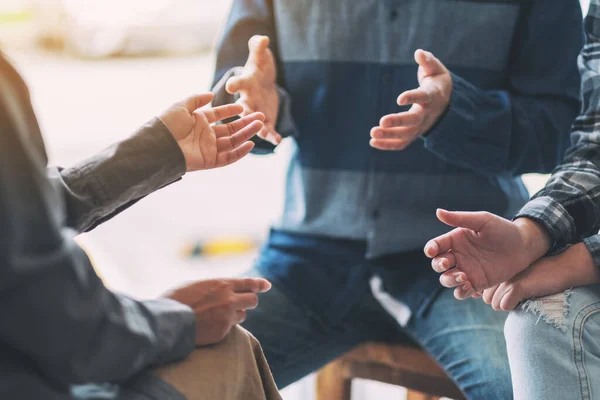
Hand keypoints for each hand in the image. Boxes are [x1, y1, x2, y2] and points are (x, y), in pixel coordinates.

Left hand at [160, 92, 264, 171]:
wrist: (159, 145)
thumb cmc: (167, 125)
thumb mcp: (181, 106)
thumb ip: (197, 99)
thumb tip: (211, 94)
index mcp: (199, 121)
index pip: (219, 115)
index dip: (230, 111)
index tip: (242, 107)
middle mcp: (206, 135)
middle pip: (230, 129)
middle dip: (246, 122)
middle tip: (260, 116)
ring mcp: (209, 148)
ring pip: (233, 141)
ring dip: (247, 134)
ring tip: (260, 126)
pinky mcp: (210, 161)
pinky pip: (229, 157)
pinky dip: (240, 152)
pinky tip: (250, 143)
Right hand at [166, 278, 270, 345]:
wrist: (169, 321)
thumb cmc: (176, 300)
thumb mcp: (196, 284)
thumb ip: (214, 286)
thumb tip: (224, 287)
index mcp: (222, 284)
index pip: (249, 283)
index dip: (260, 284)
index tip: (266, 285)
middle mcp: (229, 299)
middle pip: (253, 300)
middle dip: (248, 301)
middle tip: (241, 303)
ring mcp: (227, 316)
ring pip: (243, 315)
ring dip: (235, 314)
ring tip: (217, 315)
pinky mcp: (224, 331)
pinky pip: (231, 327)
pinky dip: (224, 326)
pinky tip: (210, 325)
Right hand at [226, 35, 280, 145]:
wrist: (265, 84)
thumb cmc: (260, 68)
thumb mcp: (261, 57)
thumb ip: (259, 48)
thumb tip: (263, 39)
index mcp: (245, 84)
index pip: (238, 83)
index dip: (235, 84)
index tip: (231, 85)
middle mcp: (247, 100)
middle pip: (244, 106)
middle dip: (245, 110)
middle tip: (245, 113)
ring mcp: (256, 112)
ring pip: (254, 122)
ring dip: (258, 128)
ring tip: (265, 134)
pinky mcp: (266, 121)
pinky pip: (268, 130)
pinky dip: (272, 136)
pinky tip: (278, 140)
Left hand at [370, 50, 451, 150]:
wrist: (446, 103)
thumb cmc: (437, 82)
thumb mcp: (436, 69)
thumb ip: (428, 61)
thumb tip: (418, 53)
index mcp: (433, 96)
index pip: (424, 97)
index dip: (412, 97)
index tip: (399, 98)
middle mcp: (427, 113)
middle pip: (414, 121)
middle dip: (397, 122)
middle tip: (381, 122)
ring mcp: (421, 126)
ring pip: (406, 135)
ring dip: (389, 136)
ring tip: (372, 133)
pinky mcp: (414, 134)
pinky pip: (401, 143)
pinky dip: (388, 145)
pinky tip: (372, 142)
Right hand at [424, 209, 551, 298]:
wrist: (524, 246)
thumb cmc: (503, 229)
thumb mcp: (482, 221)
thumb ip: (460, 218)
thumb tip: (438, 212)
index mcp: (455, 240)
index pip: (436, 246)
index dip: (430, 249)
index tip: (431, 251)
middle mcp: (457, 256)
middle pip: (437, 264)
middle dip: (438, 265)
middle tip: (448, 263)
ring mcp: (466, 271)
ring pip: (446, 280)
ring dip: (449, 280)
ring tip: (463, 277)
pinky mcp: (476, 284)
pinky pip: (461, 292)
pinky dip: (460, 292)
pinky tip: (468, 286)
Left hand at [479, 242, 599, 310]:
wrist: (562, 267)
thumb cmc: (539, 275)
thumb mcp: (517, 277)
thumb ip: (502, 285)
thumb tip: (490, 301)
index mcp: (498, 270)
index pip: (484, 293)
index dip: (496, 297)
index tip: (510, 294)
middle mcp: (499, 273)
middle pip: (488, 300)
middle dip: (501, 302)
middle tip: (517, 296)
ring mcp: (506, 279)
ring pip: (495, 304)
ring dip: (508, 305)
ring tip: (523, 297)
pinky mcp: (516, 287)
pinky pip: (505, 306)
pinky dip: (513, 307)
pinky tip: (525, 299)